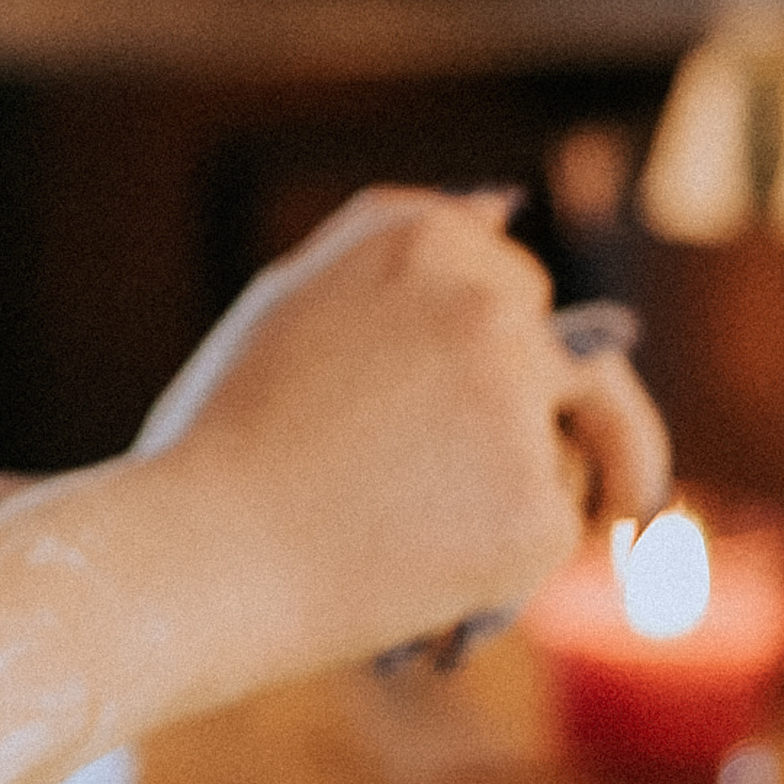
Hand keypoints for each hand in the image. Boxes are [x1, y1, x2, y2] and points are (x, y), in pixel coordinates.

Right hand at [131, 188, 668, 676]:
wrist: (197, 553)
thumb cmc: (227, 434)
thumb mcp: (297, 295)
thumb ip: (399, 241)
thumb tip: (505, 201)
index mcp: (424, 240)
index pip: (517, 285)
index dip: (492, 356)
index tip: (457, 407)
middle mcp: (486, 303)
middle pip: (585, 355)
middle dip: (569, 418)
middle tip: (548, 489)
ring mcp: (515, 402)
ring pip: (580, 448)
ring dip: (541, 490)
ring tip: (443, 541)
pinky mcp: (536, 508)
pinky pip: (556, 533)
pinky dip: (510, 566)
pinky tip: (436, 582)